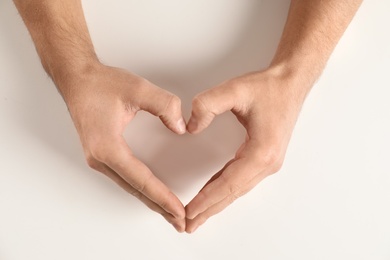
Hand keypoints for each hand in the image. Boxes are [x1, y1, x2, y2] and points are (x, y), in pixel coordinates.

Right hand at [60, 63, 186, 231]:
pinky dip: (141, 189)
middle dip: (159, 207)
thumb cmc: (101, 84)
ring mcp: (99, 158)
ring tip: (170, 213)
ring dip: (150, 200)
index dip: (162, 196)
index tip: (178, 209)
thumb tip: (180, 128)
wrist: (78, 80)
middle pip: (135, 190)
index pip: (141, 179)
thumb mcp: (138, 88)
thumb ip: (164, 105)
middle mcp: (100, 158)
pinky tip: (152, 193)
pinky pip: (125, 178)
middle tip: (180, 222)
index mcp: (107, 146)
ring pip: (129, 187)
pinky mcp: (101, 155)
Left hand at [185, 68, 308, 232]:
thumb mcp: (235, 89)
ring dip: (217, 203)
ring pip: (237, 189)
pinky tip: (213, 194)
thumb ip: (208, 105)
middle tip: (188, 226)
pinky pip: (240, 179)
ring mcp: (268, 162)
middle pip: (233, 192)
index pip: (229, 182)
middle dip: (209, 209)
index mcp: (262, 151)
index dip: (207, 199)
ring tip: (199, 217)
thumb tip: (191, 126)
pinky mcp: (264, 158)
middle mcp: (267, 162)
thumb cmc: (268, 87)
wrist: (290, 83)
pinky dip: (224, 190)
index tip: (189, 212)